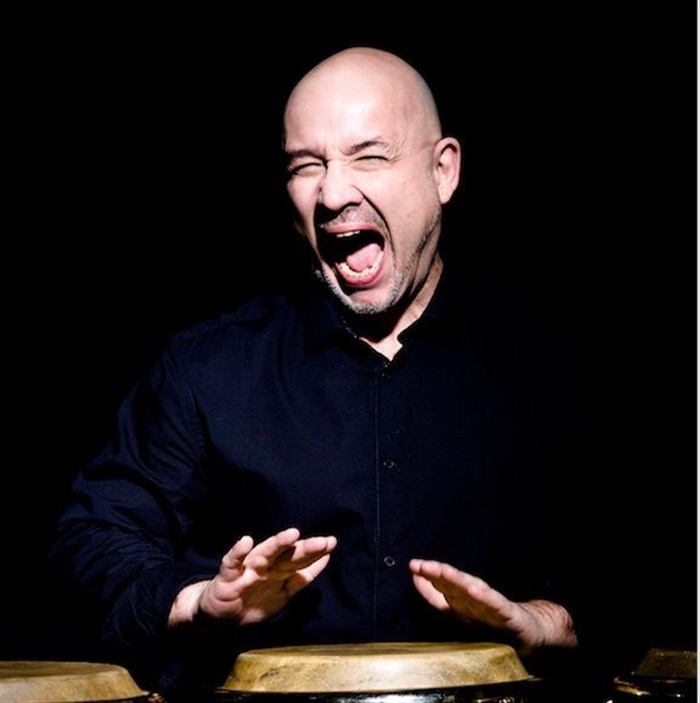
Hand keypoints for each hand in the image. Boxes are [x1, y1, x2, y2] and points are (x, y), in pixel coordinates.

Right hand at [169, 527, 336, 627]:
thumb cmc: (252, 599)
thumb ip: (301, 578)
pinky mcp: (227, 577)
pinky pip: (232, 563)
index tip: (332, 543)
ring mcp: (247, 570)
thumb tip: (326, 559)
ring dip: (277, 544)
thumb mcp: (282, 594)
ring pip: (264, 554)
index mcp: (279, 571)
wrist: (217, 617)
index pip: (300, 561)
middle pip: (288, 556)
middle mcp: (266, 566)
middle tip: (324, 541)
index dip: (316, 554)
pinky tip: (245, 542)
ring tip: (292, 534)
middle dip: (305, 549)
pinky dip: (237, 552)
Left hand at [409, 558, 576, 651]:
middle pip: (454, 586)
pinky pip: (495, 605)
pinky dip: (485, 597)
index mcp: (462, 602)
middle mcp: (475, 601)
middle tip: (421, 565)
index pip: (441, 589)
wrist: (531, 630)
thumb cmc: (492, 619)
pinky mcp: (509, 614)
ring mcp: (492, 606)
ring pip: (473, 591)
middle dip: (437, 574)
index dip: (427, 579)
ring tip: (443, 572)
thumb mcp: (460, 611)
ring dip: (458, 580)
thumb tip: (414, 578)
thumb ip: (438, 597)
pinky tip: (475, 590)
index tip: (413, 566)